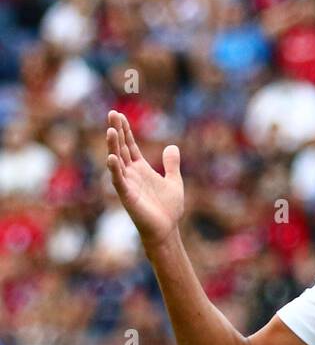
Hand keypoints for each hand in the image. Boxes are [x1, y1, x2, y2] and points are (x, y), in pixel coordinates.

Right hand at [106, 110, 183, 250]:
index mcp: (141, 169)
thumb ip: (172, 165)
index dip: (125, 130)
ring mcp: (128, 184)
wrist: (167, 231)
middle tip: (112, 113)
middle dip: (117, 131)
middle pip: (121, 148)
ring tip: (111, 130)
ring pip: (117, 161)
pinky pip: (119, 181)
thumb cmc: (169, 210)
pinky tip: (111, 157)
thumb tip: (172, 147)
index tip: (119, 114)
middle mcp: (132, 174)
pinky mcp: (127, 196)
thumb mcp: (174, 182)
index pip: (130, 145)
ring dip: (113, 146)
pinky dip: (115, 169)